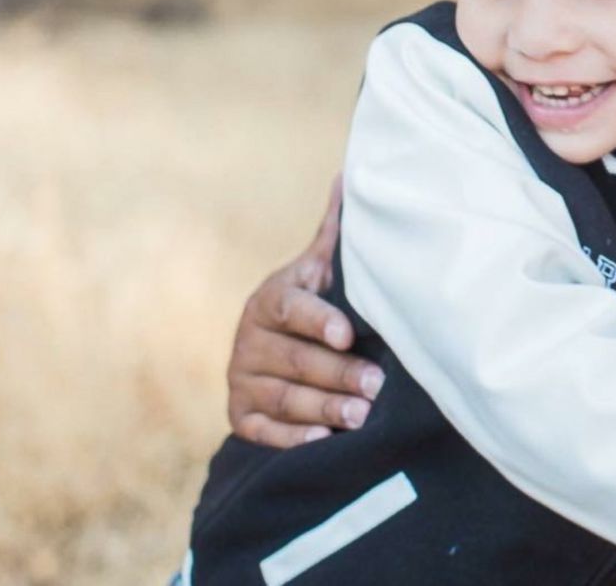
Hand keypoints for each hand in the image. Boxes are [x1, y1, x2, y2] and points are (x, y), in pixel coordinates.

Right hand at [227, 175, 384, 447]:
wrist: (268, 346)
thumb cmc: (309, 301)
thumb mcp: (318, 269)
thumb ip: (333, 233)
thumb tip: (350, 174)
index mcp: (271, 298)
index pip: (292, 308)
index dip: (319, 320)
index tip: (348, 334)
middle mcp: (249, 338)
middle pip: (295, 359)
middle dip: (338, 374)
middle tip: (377, 385)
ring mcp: (240, 377)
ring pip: (283, 397)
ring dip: (323, 408)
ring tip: (361, 416)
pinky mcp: (238, 413)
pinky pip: (260, 430)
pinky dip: (291, 438)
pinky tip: (322, 441)